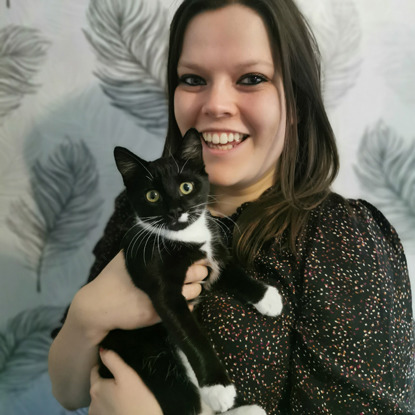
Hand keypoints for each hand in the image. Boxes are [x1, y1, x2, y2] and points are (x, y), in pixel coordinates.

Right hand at [71, 252, 208, 342]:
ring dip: (195, 289)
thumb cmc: (114, 278)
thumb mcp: (128, 257)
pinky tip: (179, 299)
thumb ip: (146, 248)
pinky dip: (187, 304)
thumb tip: (167, 237)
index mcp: (157, 259)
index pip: (188, 254)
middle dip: (201, 272)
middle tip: (198, 273)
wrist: (99, 306)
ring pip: (195, 291)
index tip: (197, 258)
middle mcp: (163, 275)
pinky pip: (187, 307)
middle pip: (197, 272)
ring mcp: (164, 295)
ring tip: (188, 287)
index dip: (195, 257)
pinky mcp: (163, 313)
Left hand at [89, 349, 162, 414]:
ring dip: (108, 395)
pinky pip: (104, 409)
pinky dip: (110, 405)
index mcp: (96, 387)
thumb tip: (102, 350)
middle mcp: (91, 402)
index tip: (113, 364)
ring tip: (122, 392)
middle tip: (122, 380)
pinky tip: (121, 404)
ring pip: (100, 398)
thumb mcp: (128, 376)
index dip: (103, 365)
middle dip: (106, 381)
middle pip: (97, 385)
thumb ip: (113, 361)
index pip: (94, 371)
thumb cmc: (137, 400)